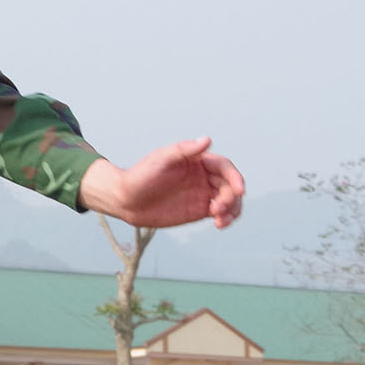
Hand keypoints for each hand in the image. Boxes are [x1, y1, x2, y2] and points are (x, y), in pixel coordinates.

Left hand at [78, 139, 243, 228]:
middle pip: (230, 185)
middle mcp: (203, 176)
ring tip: (221, 220)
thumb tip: (207, 140)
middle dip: (231, 197)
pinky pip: (221, 213)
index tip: (239, 190)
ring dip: (233, 209)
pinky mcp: (200, 210)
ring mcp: (203, 193)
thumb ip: (183, 150)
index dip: (235, 177)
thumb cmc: (140, 176)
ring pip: (230, 200)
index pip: (224, 167)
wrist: (125, 200)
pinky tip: (220, 224)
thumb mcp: (160, 160)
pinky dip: (226, 218)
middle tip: (217, 209)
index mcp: (196, 161)